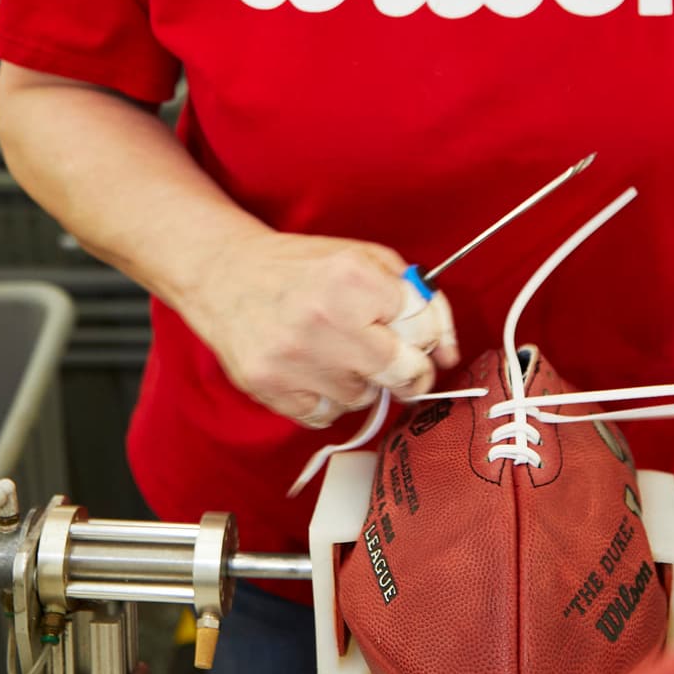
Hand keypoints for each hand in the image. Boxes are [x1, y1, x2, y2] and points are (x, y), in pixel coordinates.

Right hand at [189, 231, 459, 427]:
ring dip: (362, 382)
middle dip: (411, 371)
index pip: (424, 325)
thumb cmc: (302, 268)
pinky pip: (326, 416)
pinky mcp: (271, 388)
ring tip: (339, 354)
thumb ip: (413, 295)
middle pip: (403, 371)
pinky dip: (329, 399)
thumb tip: (447, 350)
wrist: (225, 275)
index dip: (430, 335)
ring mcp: (295, 358)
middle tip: (400, 363)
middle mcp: (325, 319)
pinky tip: (314, 371)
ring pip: (364, 398)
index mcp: (352, 278)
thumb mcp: (361, 257)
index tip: (421, 340)